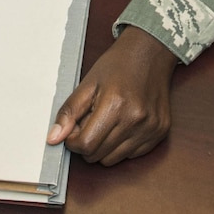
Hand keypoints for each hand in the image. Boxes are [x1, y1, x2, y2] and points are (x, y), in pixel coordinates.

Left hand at [47, 27, 177, 165]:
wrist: (150, 53)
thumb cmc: (118, 65)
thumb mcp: (87, 83)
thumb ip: (69, 112)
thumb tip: (54, 138)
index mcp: (115, 105)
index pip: (86, 145)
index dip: (73, 141)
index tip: (74, 130)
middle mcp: (136, 119)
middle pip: (99, 156)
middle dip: (87, 144)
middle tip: (90, 122)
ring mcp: (151, 128)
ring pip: (114, 160)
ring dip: (104, 147)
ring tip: (107, 123)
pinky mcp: (160, 132)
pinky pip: (132, 155)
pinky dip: (122, 146)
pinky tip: (122, 126)